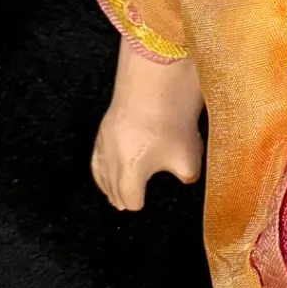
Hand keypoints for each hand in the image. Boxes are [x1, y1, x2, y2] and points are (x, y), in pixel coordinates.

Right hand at [90, 44, 204, 209]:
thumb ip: (186, 175)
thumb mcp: (188, 156)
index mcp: (130, 172)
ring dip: (106, 183)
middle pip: (111, 188)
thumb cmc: (171, 120)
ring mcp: (105, 141)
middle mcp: (111, 160)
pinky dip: (100, 164)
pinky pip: (97, 154)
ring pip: (100, 171)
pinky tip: (104, 164)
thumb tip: (185, 180)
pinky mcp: (105, 125)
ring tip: (111, 193)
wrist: (154, 81)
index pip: (130, 199)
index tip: (141, 206)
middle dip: (119, 197)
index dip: (138, 204)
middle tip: (124, 204)